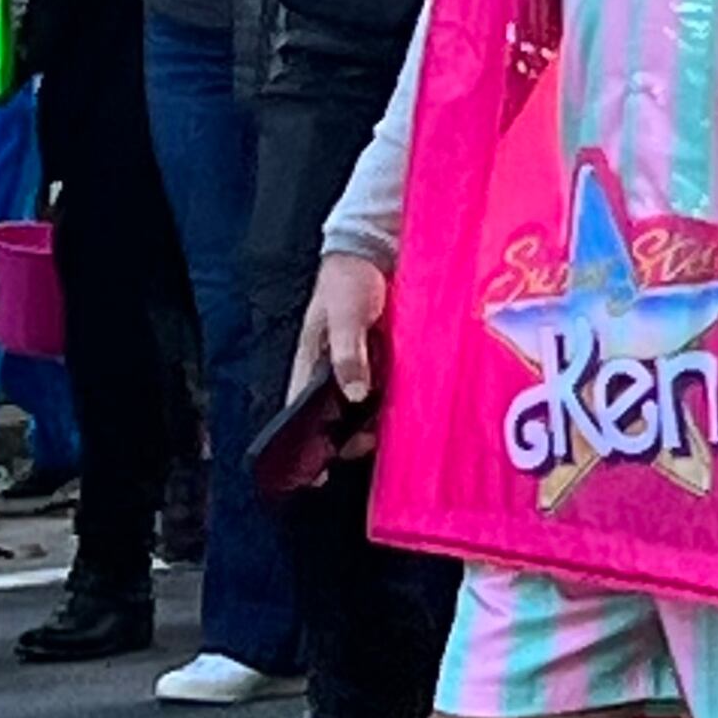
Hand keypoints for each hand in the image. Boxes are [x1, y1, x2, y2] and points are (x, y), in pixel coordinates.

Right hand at [293, 254, 392, 460]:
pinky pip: (391, 387)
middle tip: (372, 440)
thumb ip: (348, 353)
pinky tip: (414, 403)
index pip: (302, 413)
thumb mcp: (343, 316)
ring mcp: (363, 365)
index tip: (320, 472)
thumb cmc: (347, 278)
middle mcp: (335, 370)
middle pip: (339, 417)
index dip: (310, 444)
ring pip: (367, 406)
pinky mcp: (388, 357)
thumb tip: (355, 395)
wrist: (376, 245)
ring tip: (397, 425)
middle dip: (352, 435)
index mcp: (311, 363)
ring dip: (379, 418)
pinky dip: (398, 398)